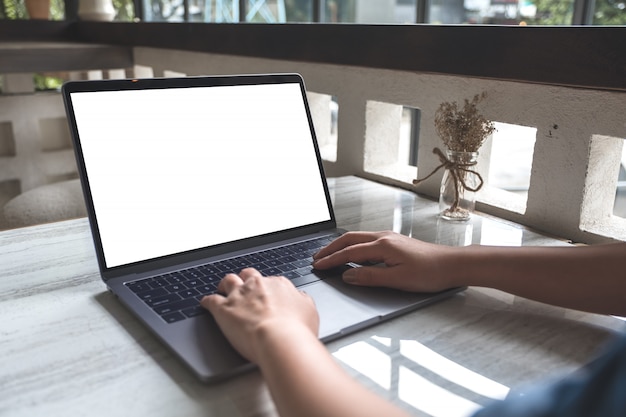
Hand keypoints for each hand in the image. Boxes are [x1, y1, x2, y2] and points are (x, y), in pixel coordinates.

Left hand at [200, 268, 318, 363]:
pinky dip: (206, 301)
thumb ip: (302, 300)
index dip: (267, 288)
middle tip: (244, 286)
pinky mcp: (223, 309)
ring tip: (222, 289)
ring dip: (225, 285)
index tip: (266, 295)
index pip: (271, 281)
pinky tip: (205, 304)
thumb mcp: (309, 311)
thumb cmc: (297, 330)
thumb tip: (299, 297)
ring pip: (228, 281)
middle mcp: (258, 285)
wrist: (279, 339)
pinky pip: (210, 300)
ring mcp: (239, 295)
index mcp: (279, 285)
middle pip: (248, 275)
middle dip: (245, 279)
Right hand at [312, 231, 456, 292]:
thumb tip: (348, 276)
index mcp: (382, 245)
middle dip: (330, 248)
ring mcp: (389, 238)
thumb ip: (370, 277)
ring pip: (357, 239)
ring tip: (329, 255)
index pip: (349, 252)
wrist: (452, 264)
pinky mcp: (395, 242)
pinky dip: (353, 246)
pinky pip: (367, 241)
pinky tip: (352, 254)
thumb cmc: (430, 273)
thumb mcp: (397, 280)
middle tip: (316, 257)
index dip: (331, 259)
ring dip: (341, 246)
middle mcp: (384, 237)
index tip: (317, 265)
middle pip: (349, 240)